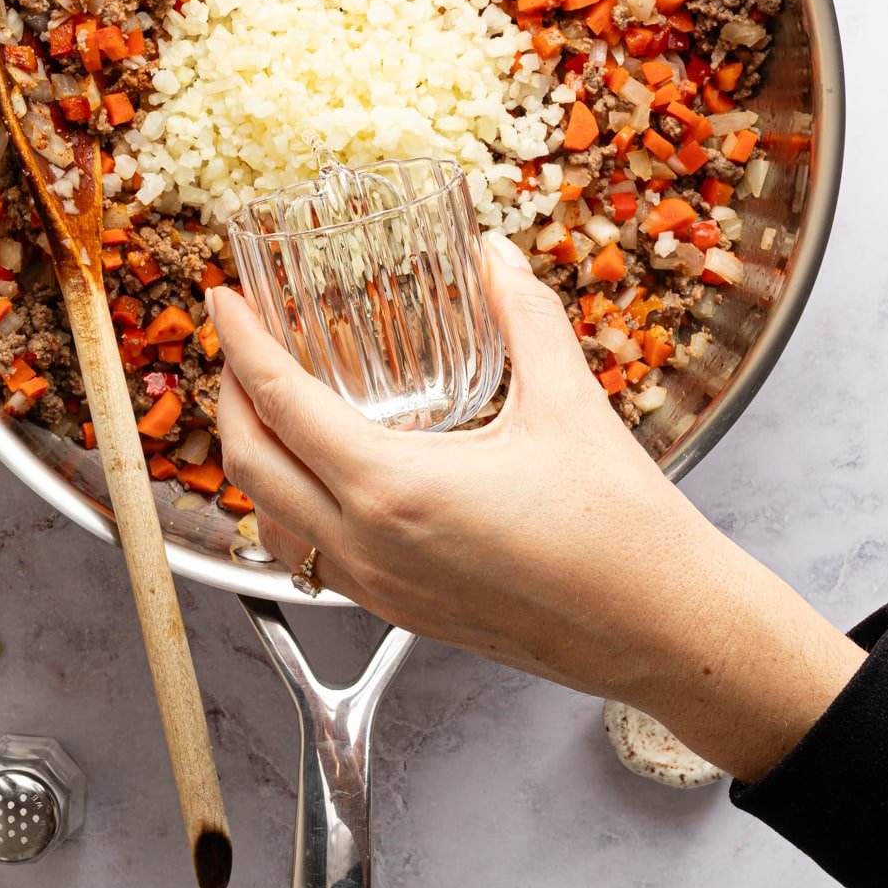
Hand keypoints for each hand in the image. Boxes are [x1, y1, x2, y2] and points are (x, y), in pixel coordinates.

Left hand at [211, 232, 864, 780]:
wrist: (663, 631)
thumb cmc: (623, 532)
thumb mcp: (567, 402)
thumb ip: (523, 316)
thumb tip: (494, 257)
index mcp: (394, 488)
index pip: (281, 404)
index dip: (242, 344)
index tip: (224, 302)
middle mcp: (370, 544)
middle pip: (251, 465)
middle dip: (231, 397)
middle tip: (241, 345)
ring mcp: (379, 587)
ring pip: (272, 519)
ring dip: (255, 456)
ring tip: (272, 405)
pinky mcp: (402, 612)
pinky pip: (312, 555)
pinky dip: (291, 507)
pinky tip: (324, 476)